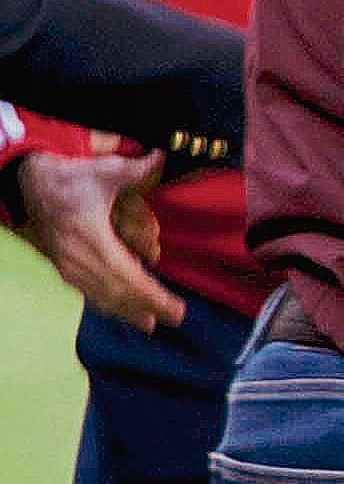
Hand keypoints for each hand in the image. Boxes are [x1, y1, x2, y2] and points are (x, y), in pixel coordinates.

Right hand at [10, 151, 180, 329]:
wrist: (29, 185)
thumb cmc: (70, 178)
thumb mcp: (103, 170)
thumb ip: (135, 170)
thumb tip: (161, 159)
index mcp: (90, 238)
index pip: (126, 275)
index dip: (151, 295)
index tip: (175, 309)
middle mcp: (78, 258)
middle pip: (116, 292)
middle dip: (146, 307)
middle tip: (174, 318)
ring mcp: (67, 264)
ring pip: (100, 296)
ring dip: (126, 311)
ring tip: (149, 323)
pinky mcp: (62, 265)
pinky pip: (86, 291)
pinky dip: (106, 304)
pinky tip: (119, 312)